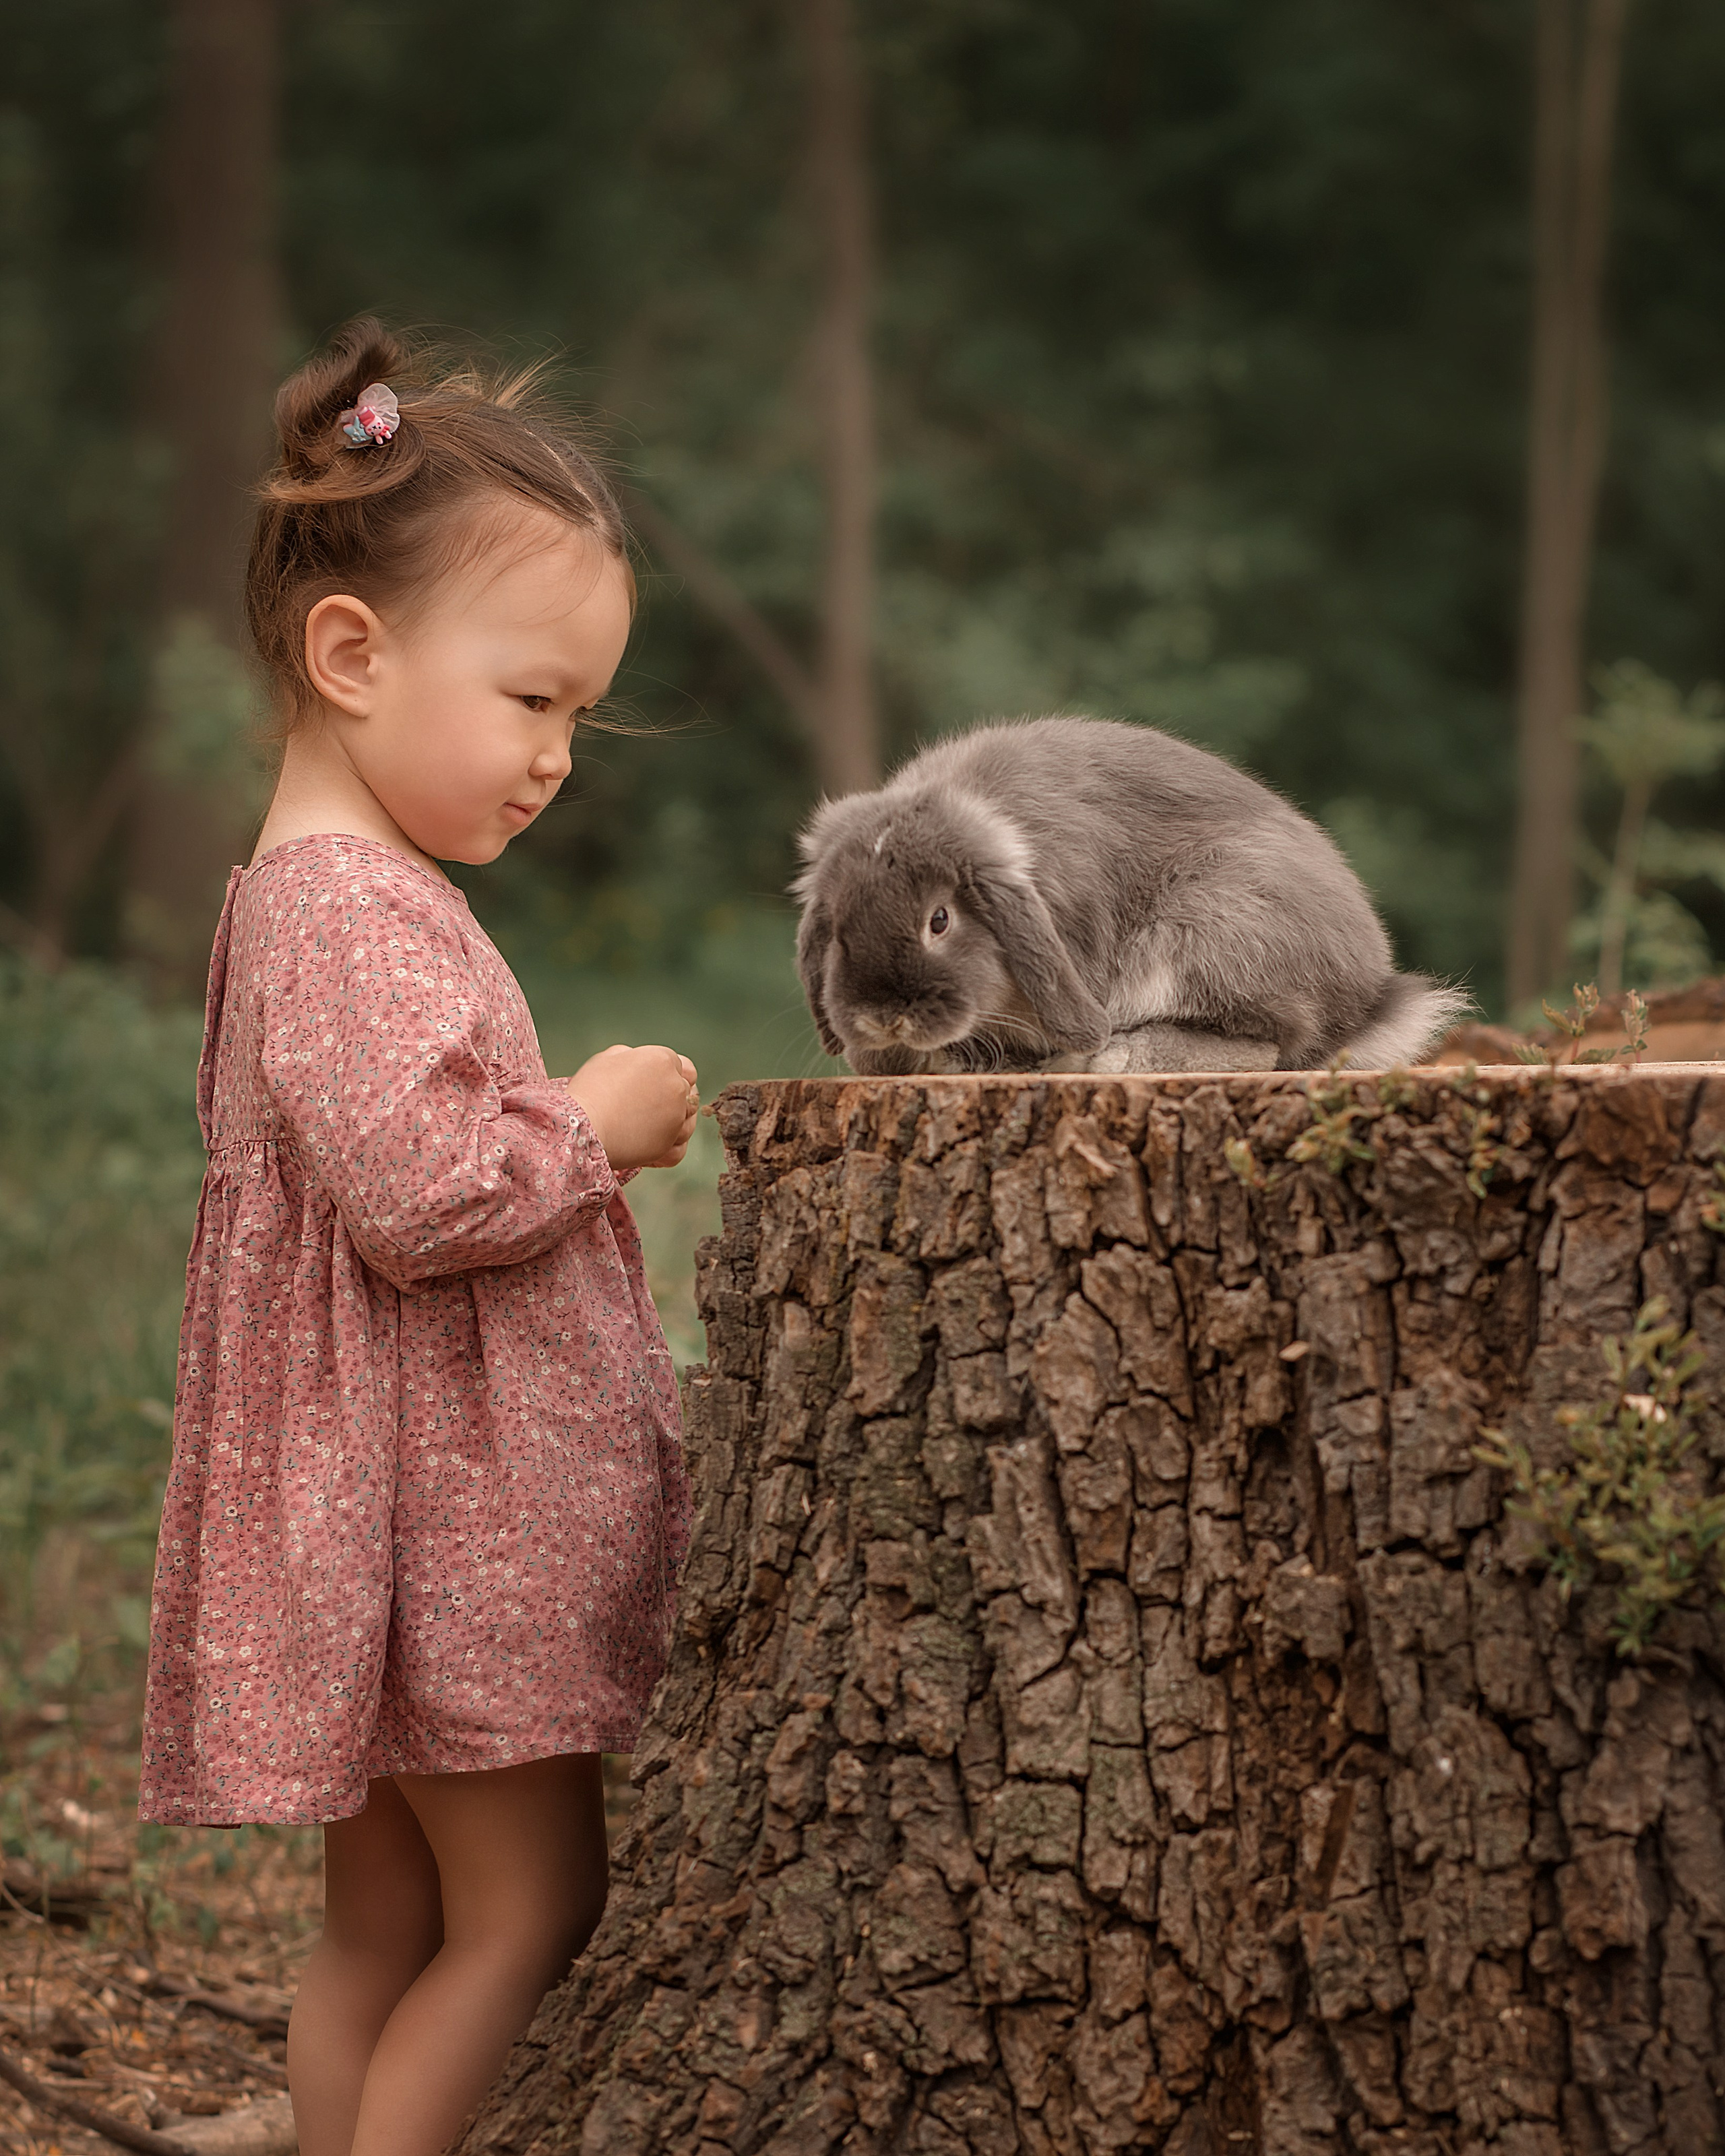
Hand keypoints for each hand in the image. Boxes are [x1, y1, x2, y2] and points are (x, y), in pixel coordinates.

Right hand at [564, 1044, 698, 1172]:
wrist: (581, 1127)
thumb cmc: (589, 1091)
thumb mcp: (607, 1059)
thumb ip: (632, 1056)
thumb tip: (639, 1062)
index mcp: (663, 1061)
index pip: (684, 1068)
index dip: (670, 1076)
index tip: (657, 1085)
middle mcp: (675, 1087)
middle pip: (686, 1092)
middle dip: (672, 1097)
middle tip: (651, 1104)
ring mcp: (676, 1117)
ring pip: (688, 1121)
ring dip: (675, 1122)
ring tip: (651, 1124)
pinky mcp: (668, 1144)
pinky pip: (680, 1148)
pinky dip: (671, 1146)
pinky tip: (656, 1141)